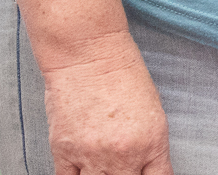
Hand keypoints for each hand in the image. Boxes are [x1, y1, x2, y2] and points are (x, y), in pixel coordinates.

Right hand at [40, 34, 173, 174]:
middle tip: (120, 167)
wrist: (89, 54)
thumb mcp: (153, 112)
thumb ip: (151, 148)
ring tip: (101, 166)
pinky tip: (81, 169)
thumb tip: (145, 170)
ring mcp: (92, 156)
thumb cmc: (123, 75)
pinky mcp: (64, 152)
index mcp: (152, 143)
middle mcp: (124, 155)